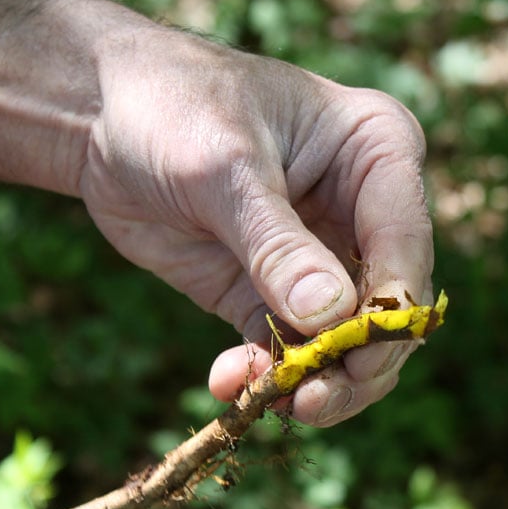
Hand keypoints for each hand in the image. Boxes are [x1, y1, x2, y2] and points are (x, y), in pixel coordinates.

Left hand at [80, 23, 433, 425]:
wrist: (103, 119)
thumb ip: (276, 244)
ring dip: (313, 380)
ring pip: (345, 340)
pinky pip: (287, 348)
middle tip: (310, 400)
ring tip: (265, 399)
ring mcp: (321, 256)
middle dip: (354, 359)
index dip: (392, 306)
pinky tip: (227, 383)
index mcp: (377, 152)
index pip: (404, 239)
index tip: (359, 357)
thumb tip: (330, 318)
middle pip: (386, 304)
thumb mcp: (223, 168)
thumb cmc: (172, 109)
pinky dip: (266, 375)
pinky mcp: (273, 292)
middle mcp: (361, 209)